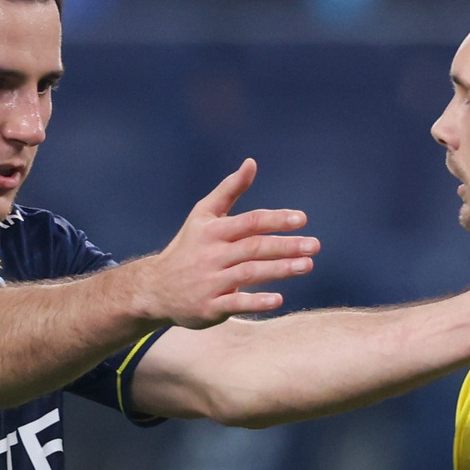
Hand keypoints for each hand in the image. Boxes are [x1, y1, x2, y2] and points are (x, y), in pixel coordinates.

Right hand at [130, 160, 319, 329]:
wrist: (155, 288)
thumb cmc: (187, 247)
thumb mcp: (203, 215)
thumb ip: (229, 190)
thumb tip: (252, 162)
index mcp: (212, 231)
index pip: (249, 222)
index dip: (276, 219)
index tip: (302, 219)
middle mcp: (211, 255)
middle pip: (253, 247)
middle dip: (285, 246)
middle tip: (314, 246)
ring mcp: (210, 282)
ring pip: (248, 273)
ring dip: (279, 270)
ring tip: (307, 266)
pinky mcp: (209, 307)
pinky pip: (235, 303)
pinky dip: (256, 302)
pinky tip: (278, 299)